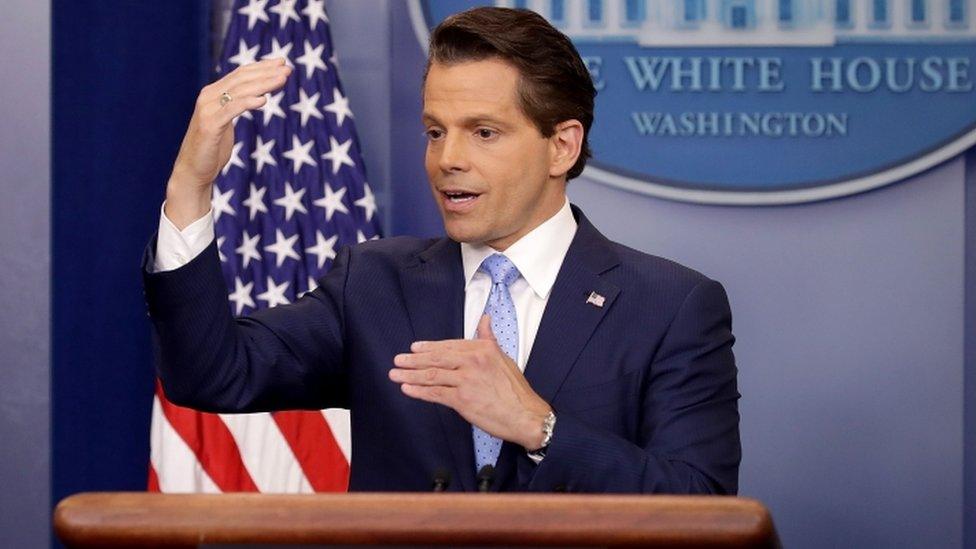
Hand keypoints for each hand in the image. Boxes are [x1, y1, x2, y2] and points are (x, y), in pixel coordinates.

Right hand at [165, 58, 291, 228]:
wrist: (193, 171)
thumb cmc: (212, 148)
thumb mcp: (226, 122)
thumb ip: (236, 107)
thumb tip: (257, 96)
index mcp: (213, 93)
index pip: (240, 74)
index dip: (262, 67)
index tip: (282, 63)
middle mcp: (208, 97)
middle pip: (242, 79)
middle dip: (266, 72)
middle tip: (288, 68)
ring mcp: (207, 110)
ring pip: (239, 91)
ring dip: (263, 84)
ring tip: (282, 80)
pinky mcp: (209, 125)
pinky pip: (231, 110)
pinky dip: (247, 102)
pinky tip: (263, 100)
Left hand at [390, 314, 552, 449]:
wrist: (526, 415)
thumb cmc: (516, 391)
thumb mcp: (503, 358)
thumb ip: (489, 339)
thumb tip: (485, 319)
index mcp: (482, 348)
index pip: (449, 345)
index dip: (429, 347)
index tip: (415, 348)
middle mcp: (473, 360)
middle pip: (436, 358)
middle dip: (413, 360)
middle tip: (398, 360)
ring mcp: (466, 380)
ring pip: (432, 374)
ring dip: (410, 374)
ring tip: (395, 374)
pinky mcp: (462, 399)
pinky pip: (435, 393)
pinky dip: (418, 391)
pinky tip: (407, 388)